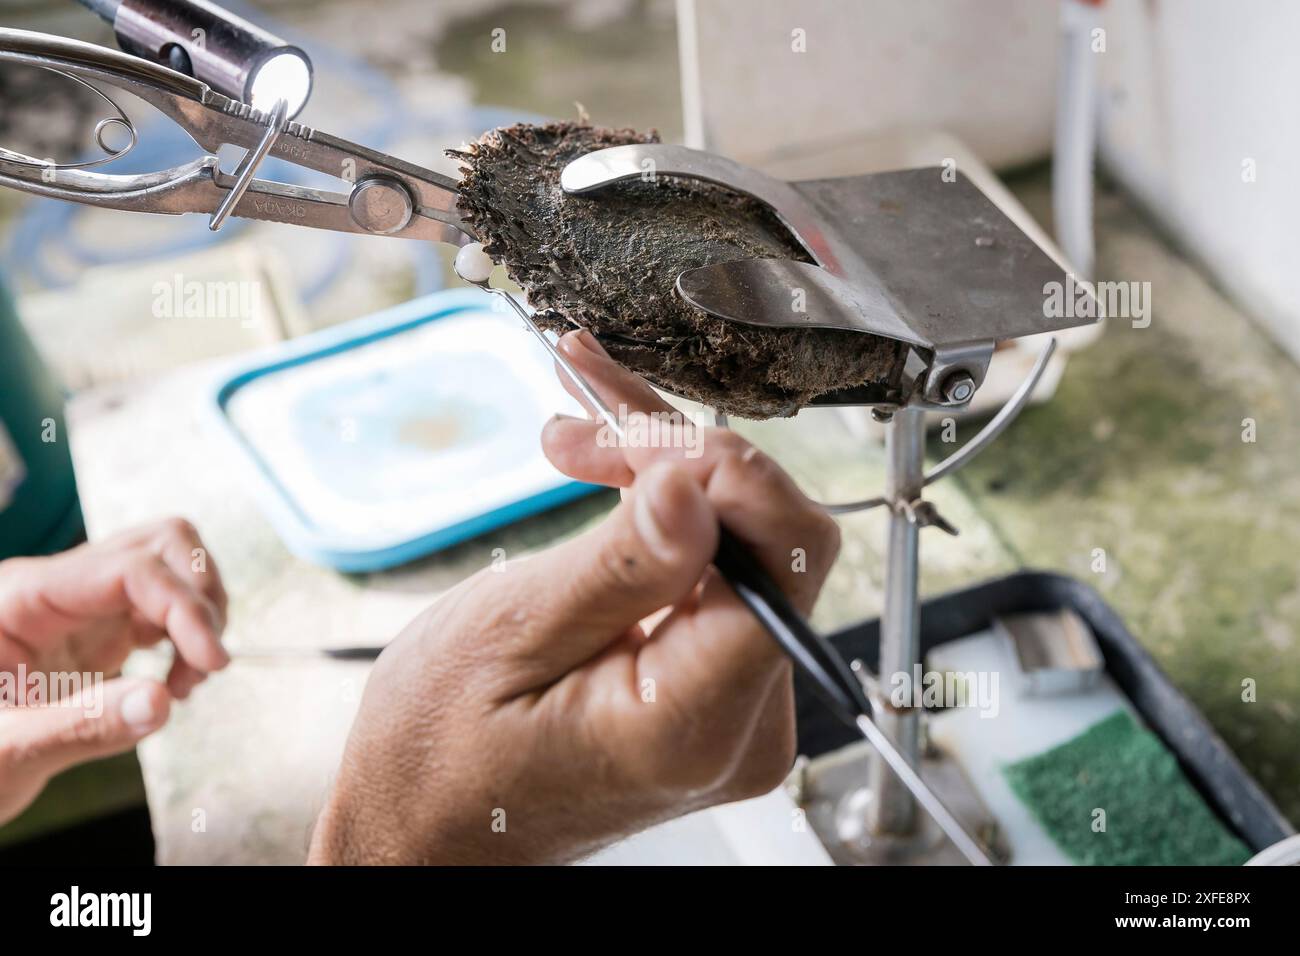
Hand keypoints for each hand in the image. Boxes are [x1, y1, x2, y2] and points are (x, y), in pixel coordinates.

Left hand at [0, 518, 228, 823]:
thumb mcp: (6, 753)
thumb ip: (79, 726)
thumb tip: (161, 705)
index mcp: (23, 596)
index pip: (131, 569)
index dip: (184, 607)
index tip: (213, 662)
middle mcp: (58, 586)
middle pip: (160, 544)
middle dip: (199, 598)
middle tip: (204, 664)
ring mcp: (82, 604)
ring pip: (171, 565)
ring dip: (201, 615)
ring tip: (186, 681)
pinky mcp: (99, 629)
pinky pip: (163, 605)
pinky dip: (189, 636)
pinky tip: (173, 682)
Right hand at [310, 330, 838, 864]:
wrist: (431, 819)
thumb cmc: (442, 753)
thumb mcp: (509, 638)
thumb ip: (617, 565)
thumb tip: (696, 486)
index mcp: (695, 722)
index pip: (785, 556)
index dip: (723, 470)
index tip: (634, 435)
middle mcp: (744, 720)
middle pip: (768, 536)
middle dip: (679, 457)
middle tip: (578, 429)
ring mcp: (741, 703)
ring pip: (744, 538)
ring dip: (663, 472)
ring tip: (572, 439)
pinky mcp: (721, 681)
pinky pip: (718, 567)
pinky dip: (664, 511)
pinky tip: (604, 467)